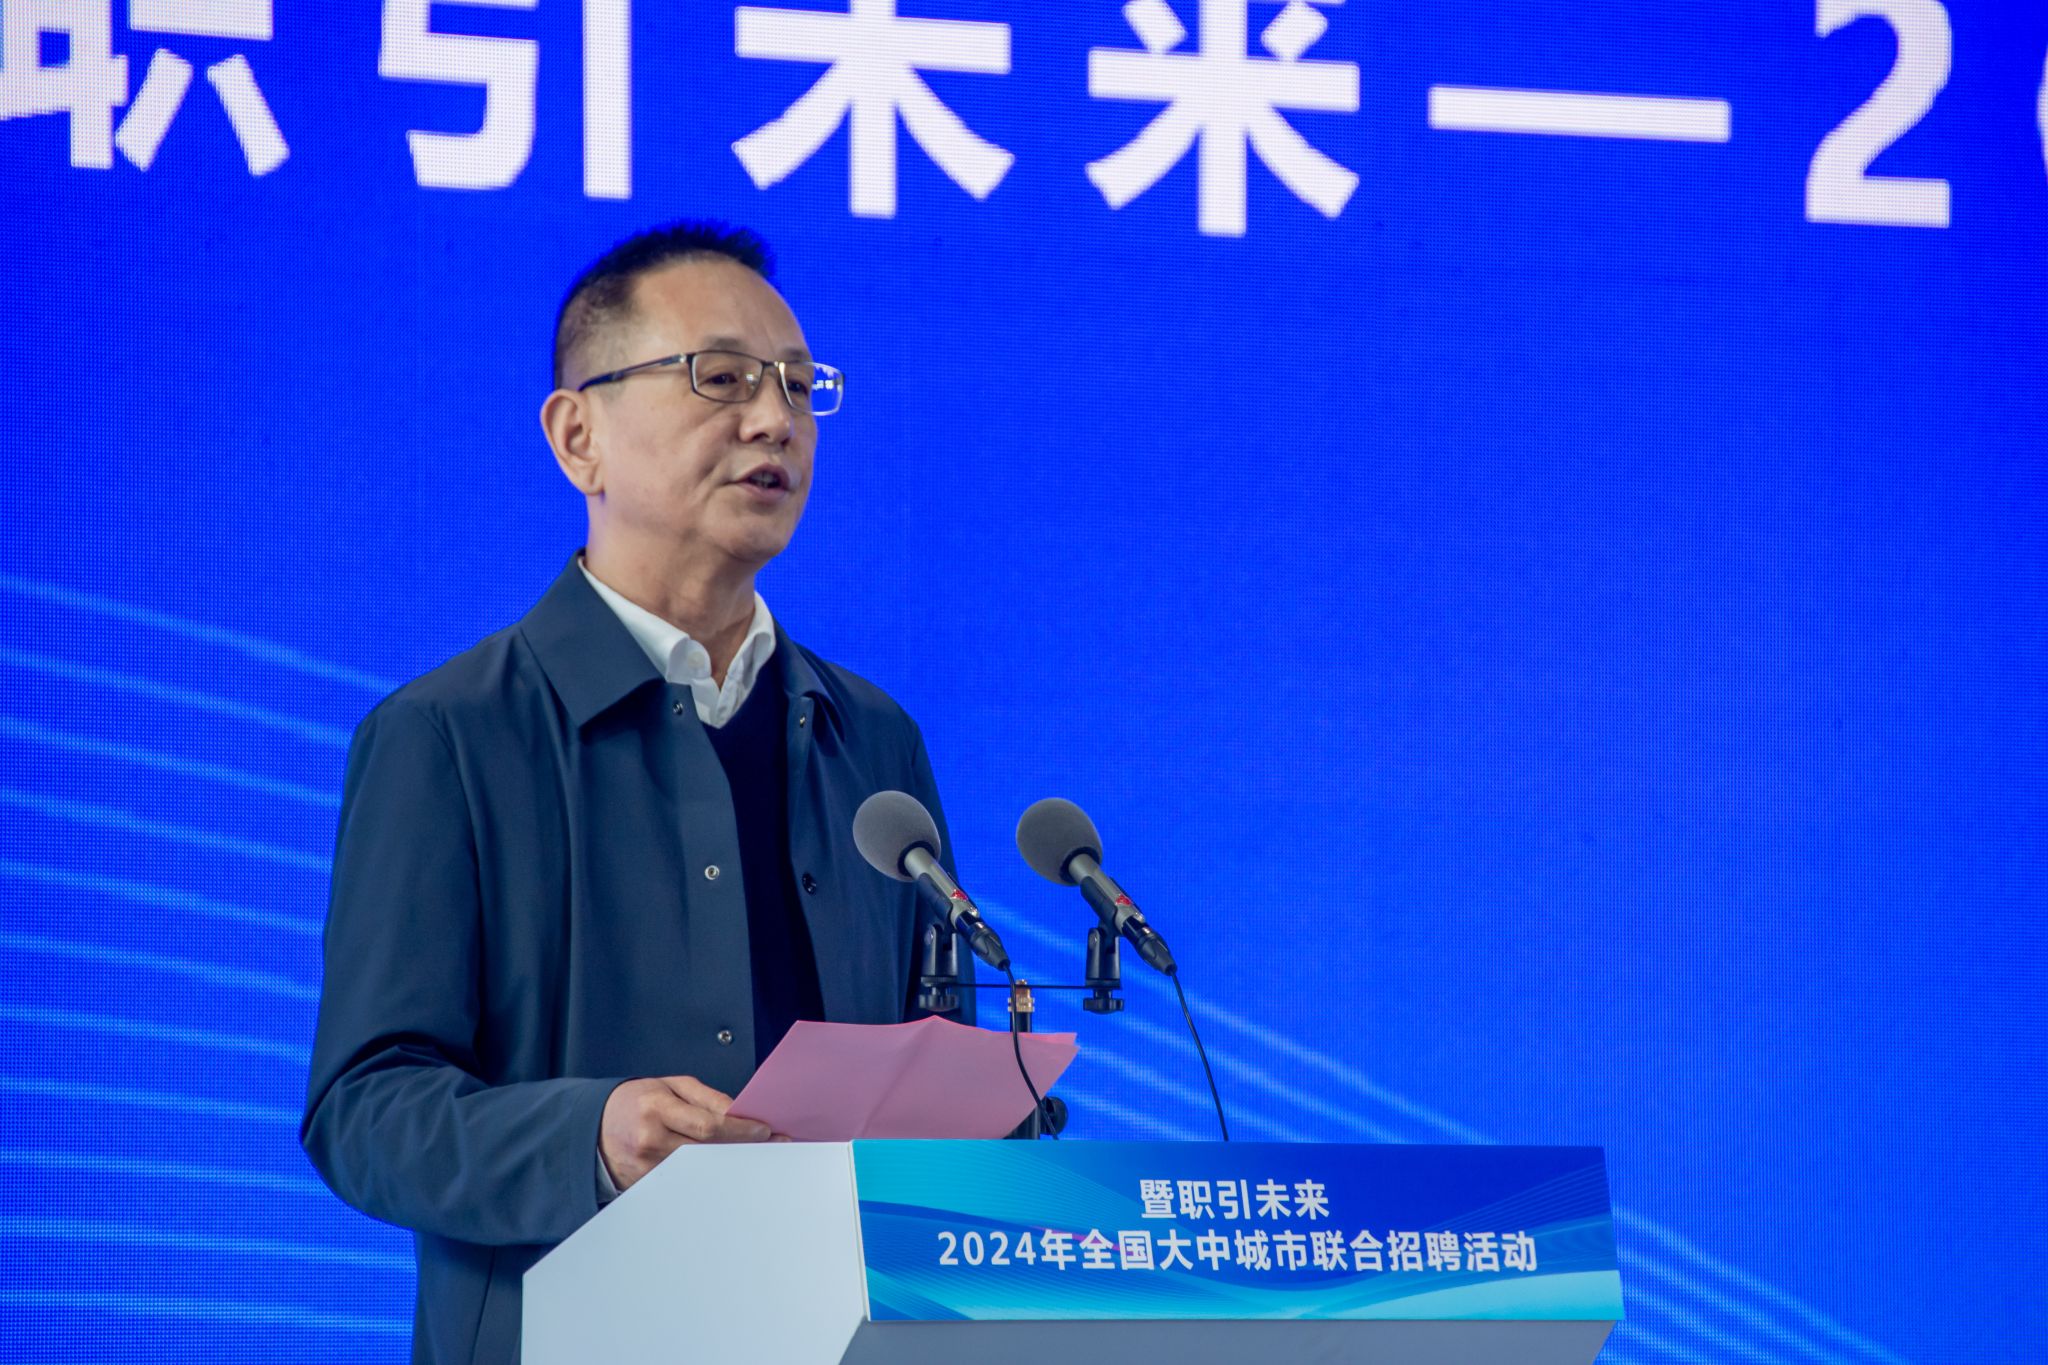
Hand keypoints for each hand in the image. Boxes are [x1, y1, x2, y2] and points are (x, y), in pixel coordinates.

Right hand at [599, 1076, 774, 1191]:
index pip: (708, 1125)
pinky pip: (684, 1183)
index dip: (740, 1130)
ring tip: (754, 1159)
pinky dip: (708, 1178)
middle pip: (708, 1151)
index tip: (764, 1131)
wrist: (596, 1125)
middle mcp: (650, 1139)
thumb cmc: (638, 1101)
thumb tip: (739, 1113)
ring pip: (700, 1171)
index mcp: (656, 1107)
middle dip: (742, 1149)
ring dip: (729, 1166)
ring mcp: (646, 1167)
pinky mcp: (644, 1185)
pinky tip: (726, 1174)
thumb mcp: (671, 1086)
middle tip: (772, 1147)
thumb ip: (707, 1098)